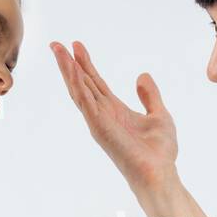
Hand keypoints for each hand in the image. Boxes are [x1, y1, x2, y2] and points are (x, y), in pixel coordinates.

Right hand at [50, 40, 179, 191]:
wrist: (160, 173)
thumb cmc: (160, 152)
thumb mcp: (159, 114)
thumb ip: (150, 96)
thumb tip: (142, 76)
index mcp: (114, 110)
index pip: (95, 83)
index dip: (86, 64)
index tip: (77, 46)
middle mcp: (103, 114)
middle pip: (82, 84)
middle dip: (69, 64)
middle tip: (56, 44)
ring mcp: (98, 121)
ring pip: (78, 90)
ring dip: (67, 69)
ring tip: (57, 49)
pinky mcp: (99, 127)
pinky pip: (85, 101)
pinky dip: (77, 84)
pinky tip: (72, 68)